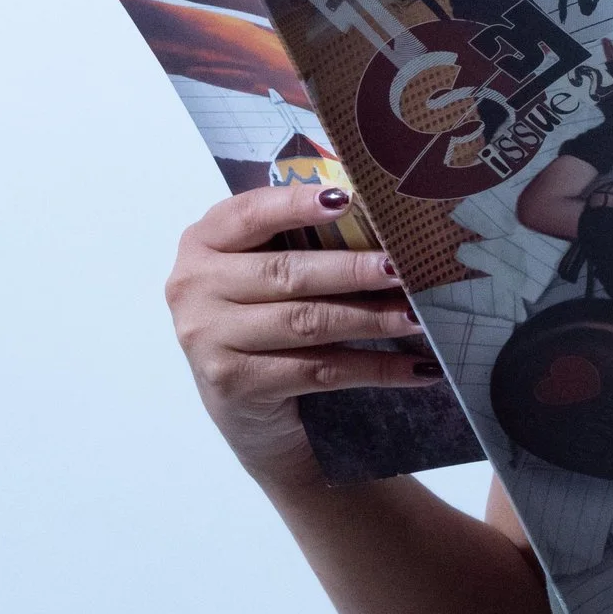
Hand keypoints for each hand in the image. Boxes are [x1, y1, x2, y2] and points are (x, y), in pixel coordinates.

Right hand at [168, 183, 438, 493]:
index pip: (251, 213)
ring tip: (418, 315)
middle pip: (287, 273)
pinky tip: (417, 365)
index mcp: (202, 243)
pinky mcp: (235, 385)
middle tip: (402, 267)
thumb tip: (378, 215)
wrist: (243, 415)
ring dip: (371, 319)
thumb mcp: (262, 274)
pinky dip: (375, 368)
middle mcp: (194, 287)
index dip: (298, 204)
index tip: (351, 199)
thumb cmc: (261, 324)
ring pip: (307, 322)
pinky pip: (320, 371)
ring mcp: (209, 338)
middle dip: (354, 269)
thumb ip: (298, 241)